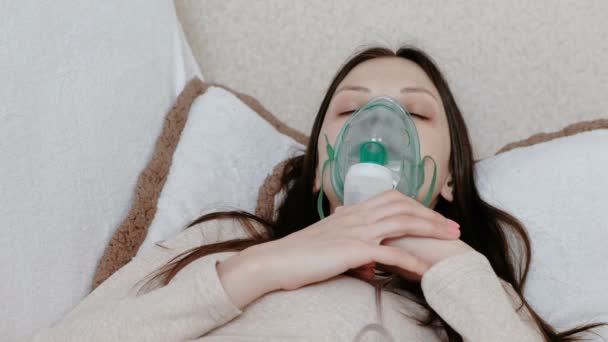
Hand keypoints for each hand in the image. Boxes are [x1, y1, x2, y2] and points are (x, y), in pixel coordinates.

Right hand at [217, 190, 460, 308]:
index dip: (416, 205)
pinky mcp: (353, 250)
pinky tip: (426, 270)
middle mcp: (356, 216)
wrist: (276, 261)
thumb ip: (351, 247)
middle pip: (403, 206)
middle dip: (432, 216)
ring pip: (403, 223)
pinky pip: (391, 254)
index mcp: (350, 212)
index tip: (433, 216)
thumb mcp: (328, 245)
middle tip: (452, 228)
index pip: (391, 199)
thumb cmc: (299, 255)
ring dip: (431, 231)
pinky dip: (412, 262)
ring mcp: (355, 231)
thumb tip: (370, 264)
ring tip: (451, 241)